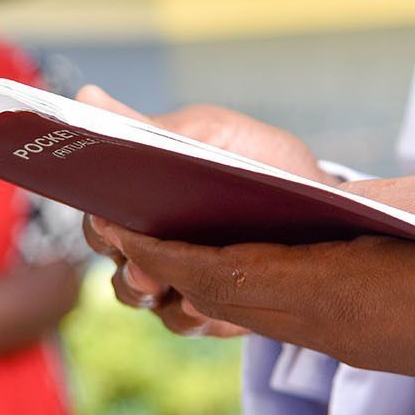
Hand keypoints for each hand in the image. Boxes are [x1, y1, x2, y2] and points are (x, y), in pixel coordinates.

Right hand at [75, 89, 329, 338]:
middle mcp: (148, 244)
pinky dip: (192, 313)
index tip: (106, 214)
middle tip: (140, 261)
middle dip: (125, 260)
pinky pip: (184, 320)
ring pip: (138, 295)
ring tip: (164, 283)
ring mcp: (174, 280)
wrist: (328, 209)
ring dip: (148, 290)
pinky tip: (204, 302)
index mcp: (141, 201)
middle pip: (112, 260)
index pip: (99, 216)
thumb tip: (87, 95)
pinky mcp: (208, 312)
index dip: (98, 219)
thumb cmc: (261, 163)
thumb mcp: (211, 135)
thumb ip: (151, 129)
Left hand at [89, 173, 414, 405]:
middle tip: (112, 208)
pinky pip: (280, 314)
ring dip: (192, 271)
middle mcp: (328, 325)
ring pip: (242, 308)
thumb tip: (297, 199)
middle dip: (154, 251)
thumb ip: (355, 204)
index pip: (215, 269)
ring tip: (157, 222)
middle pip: (213, 292)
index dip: (153, 242)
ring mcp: (346, 340)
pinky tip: (233, 249)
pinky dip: (242, 280)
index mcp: (335, 290)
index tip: (109, 211)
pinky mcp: (365, 343)